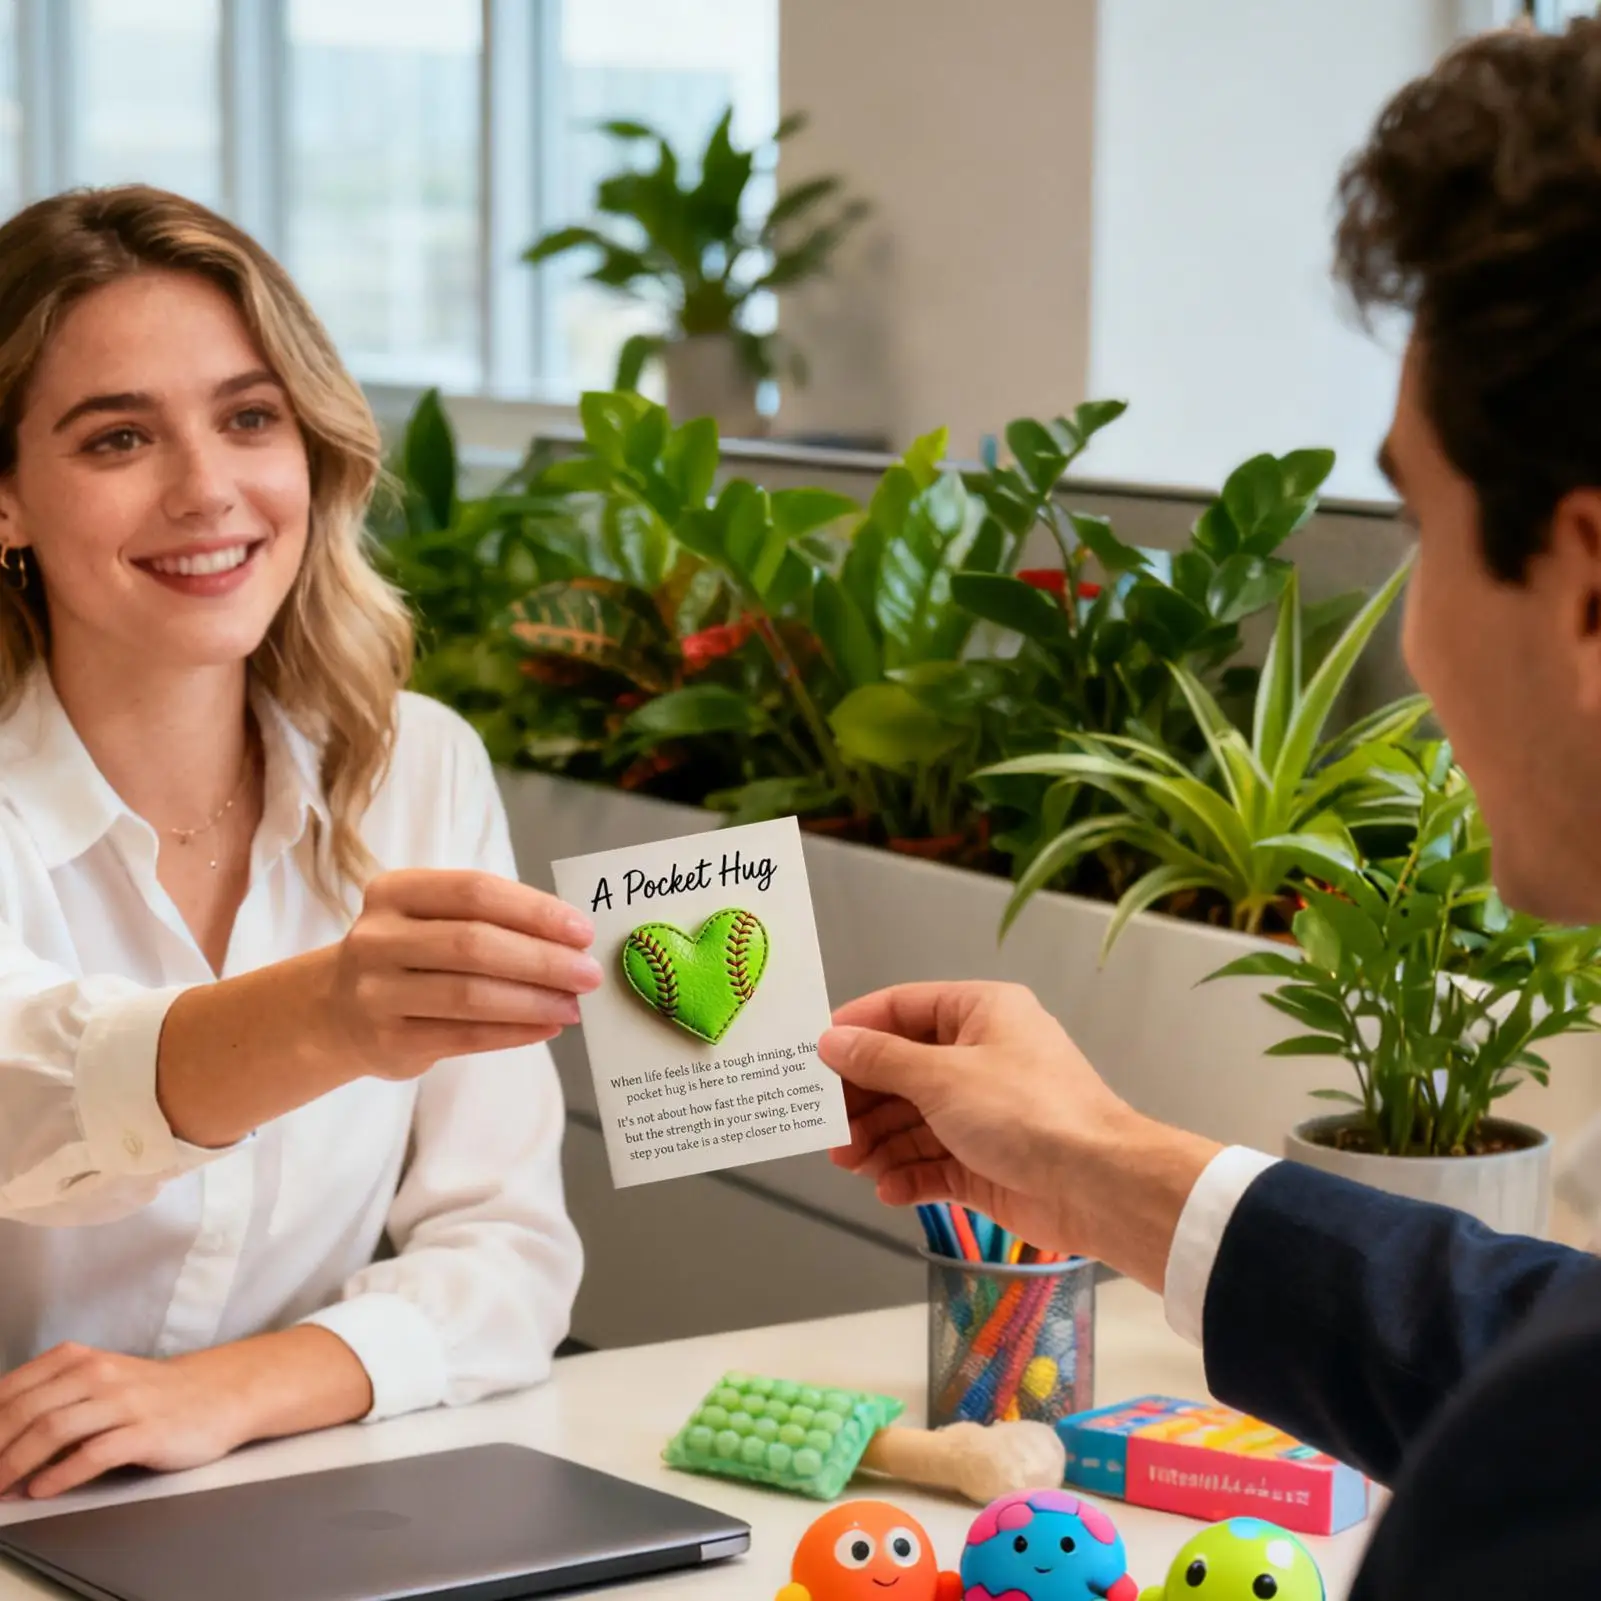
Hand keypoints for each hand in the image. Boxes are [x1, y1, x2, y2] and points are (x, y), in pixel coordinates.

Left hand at [0, 1346, 244, 1499]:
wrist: (217, 1393)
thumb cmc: (152, 1394)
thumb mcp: (100, 1381)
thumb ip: (54, 1398)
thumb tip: (3, 1435)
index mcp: (81, 1360)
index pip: (13, 1389)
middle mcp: (100, 1375)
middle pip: (27, 1410)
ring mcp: (124, 1403)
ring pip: (54, 1429)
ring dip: (16, 1464)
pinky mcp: (146, 1432)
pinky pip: (95, 1453)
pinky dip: (61, 1475)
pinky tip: (42, 1490)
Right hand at [326, 869, 602, 1080]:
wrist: (337, 1011)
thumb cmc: (408, 954)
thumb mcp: (431, 919)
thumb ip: (489, 919)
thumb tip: (571, 939)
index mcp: (395, 891)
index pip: (475, 892)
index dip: (534, 910)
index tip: (582, 931)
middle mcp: (378, 938)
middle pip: (474, 944)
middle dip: (543, 959)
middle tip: (589, 973)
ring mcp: (377, 992)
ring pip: (470, 995)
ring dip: (534, 1000)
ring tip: (574, 1005)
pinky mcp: (389, 1042)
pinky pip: (464, 1036)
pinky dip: (515, 1032)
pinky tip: (547, 1027)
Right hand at [820, 982, 1218, 1285]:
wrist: (1100, 1187)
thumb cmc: (1031, 1112)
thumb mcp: (942, 1076)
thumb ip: (881, 1060)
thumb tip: (832, 1042)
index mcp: (981, 1013)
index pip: (903, 1009)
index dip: (856, 1029)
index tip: (812, 1054)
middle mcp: (981, 1057)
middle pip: (902, 1070)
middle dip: (862, 1099)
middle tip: (824, 1123)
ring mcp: (983, 1112)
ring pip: (912, 1120)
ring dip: (878, 1141)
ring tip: (849, 1161)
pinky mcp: (985, 1161)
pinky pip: (933, 1162)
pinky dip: (907, 1174)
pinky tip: (887, 1187)